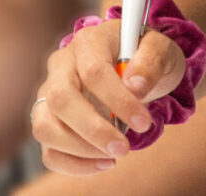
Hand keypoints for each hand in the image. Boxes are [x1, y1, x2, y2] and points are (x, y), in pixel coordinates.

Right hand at [33, 19, 184, 175]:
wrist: (136, 67)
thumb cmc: (145, 57)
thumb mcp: (160, 50)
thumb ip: (150, 62)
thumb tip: (135, 86)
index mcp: (89, 40)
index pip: (93, 70)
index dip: (117, 100)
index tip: (143, 122)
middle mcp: (62, 64)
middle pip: (60, 98)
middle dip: (93, 130)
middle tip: (124, 148)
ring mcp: (50, 91)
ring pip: (45, 126)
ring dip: (80, 149)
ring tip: (114, 155)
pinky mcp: (48, 118)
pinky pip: (49, 149)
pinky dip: (73, 164)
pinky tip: (103, 162)